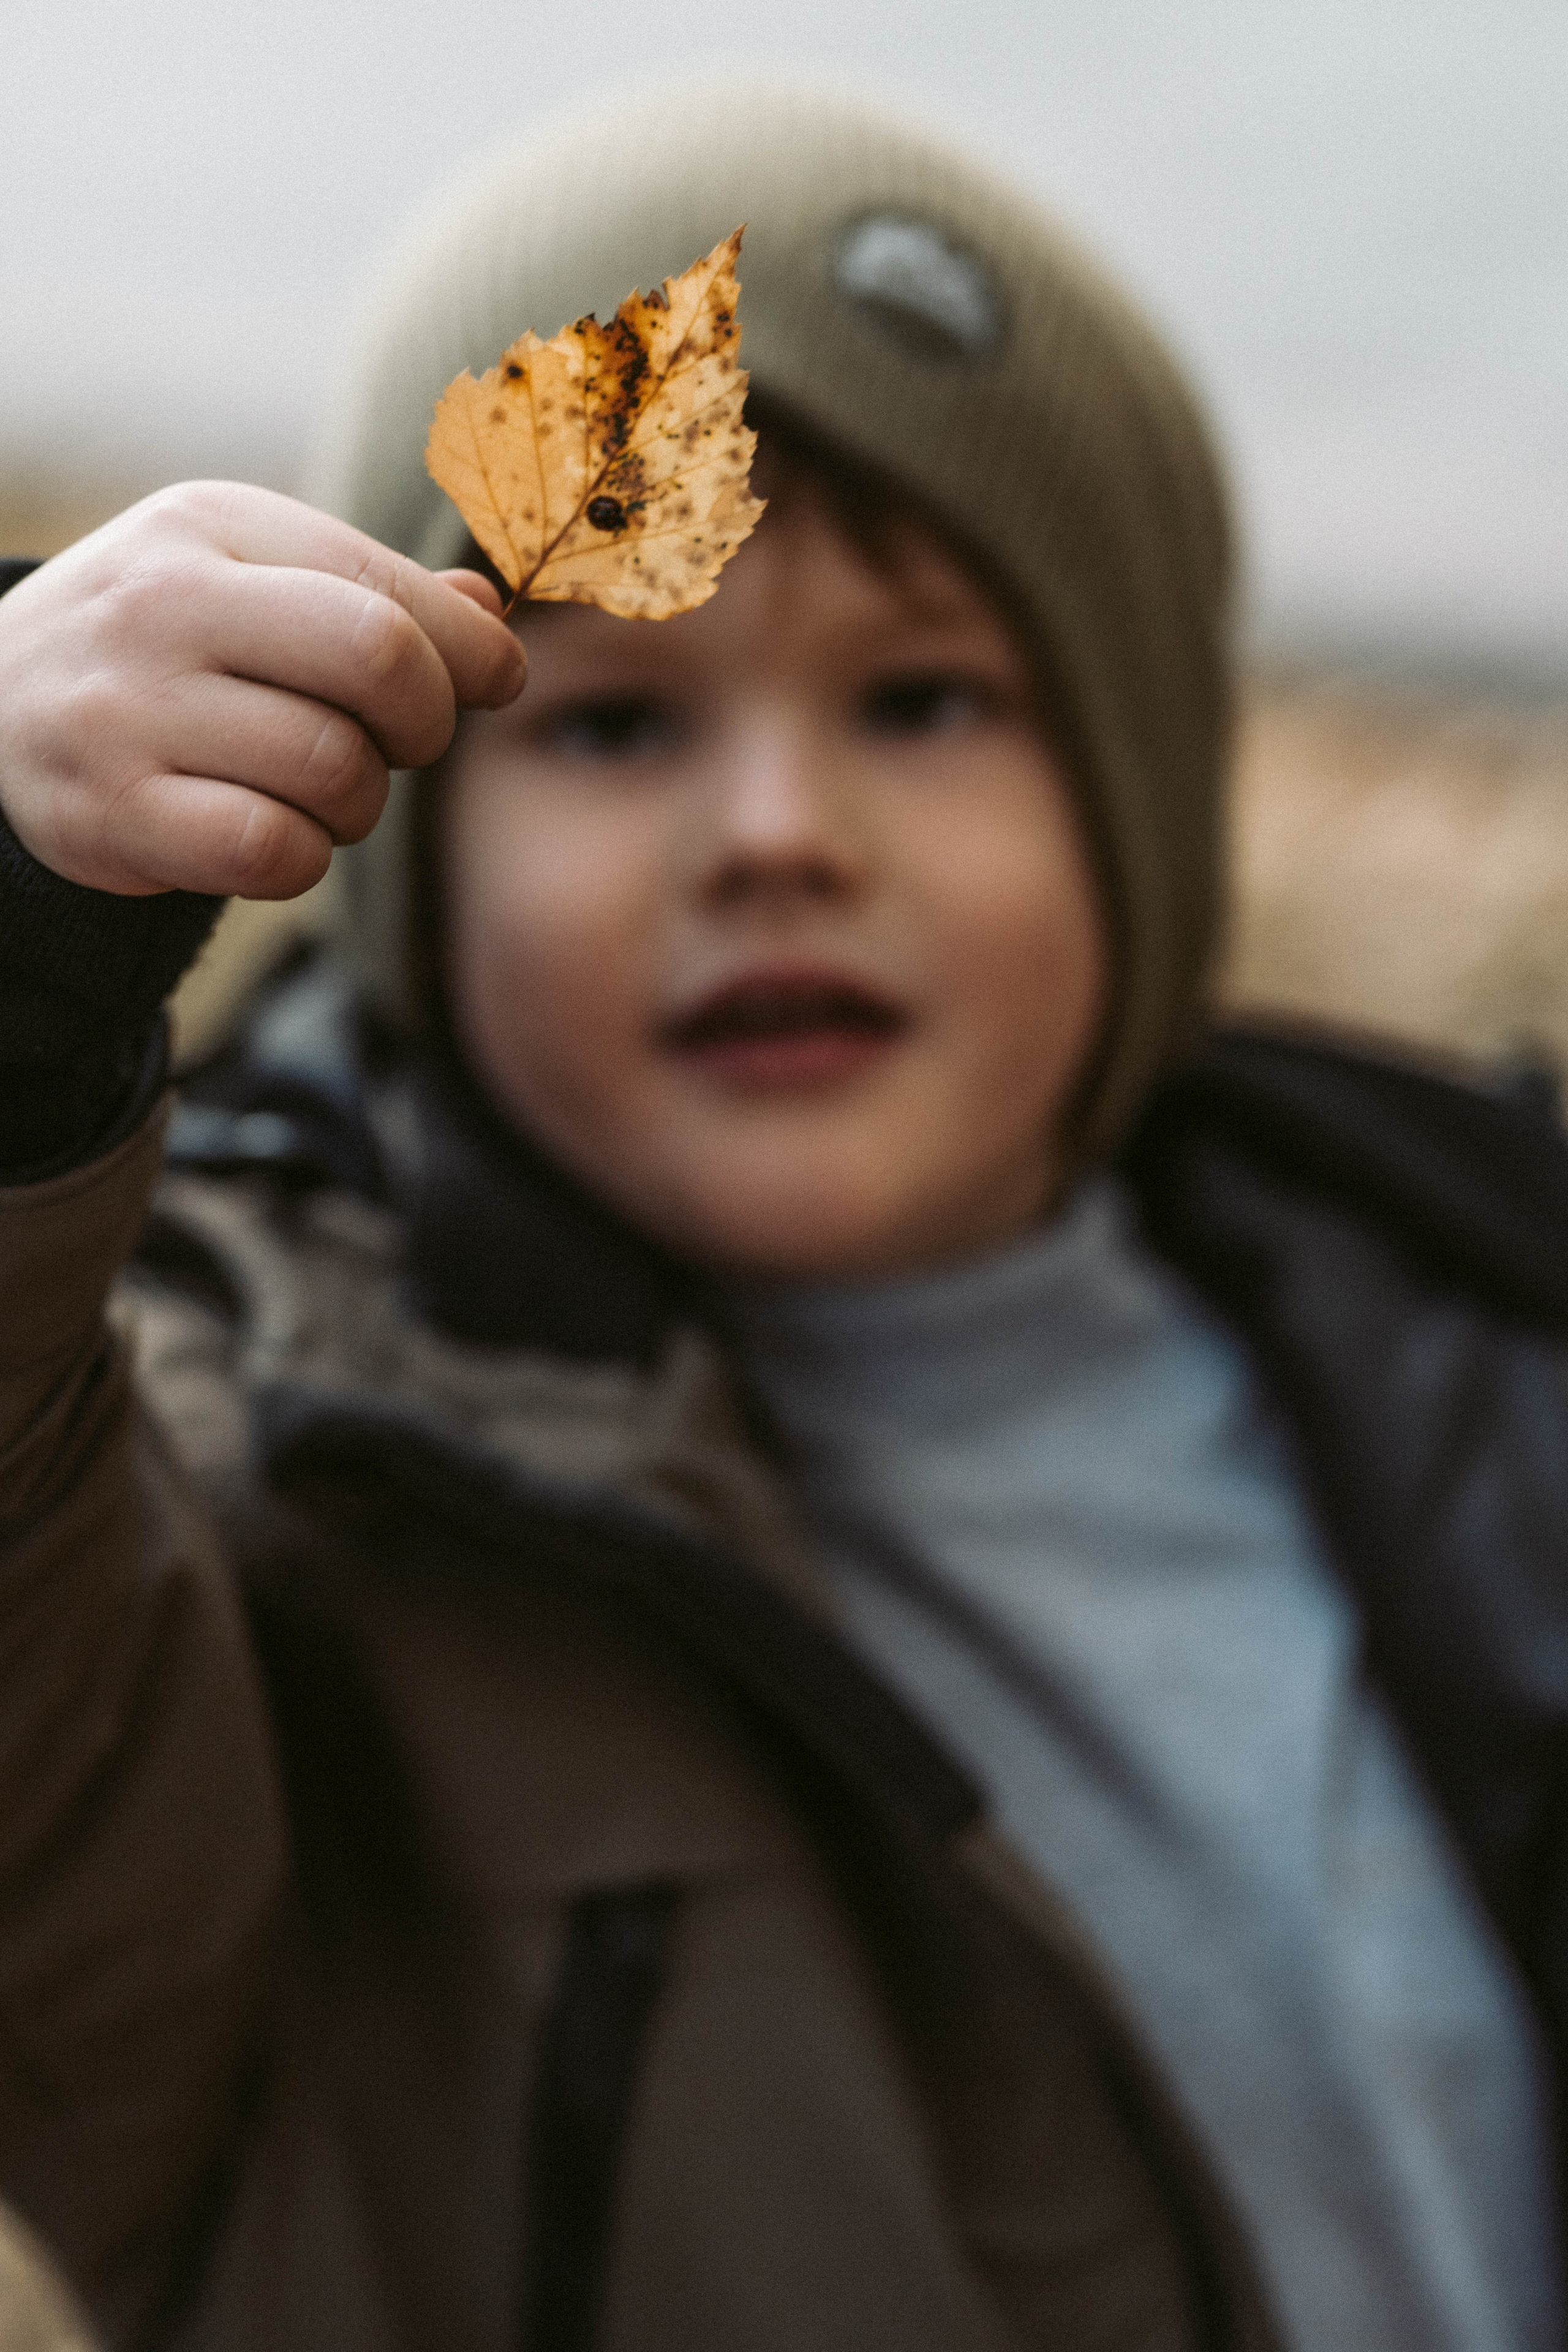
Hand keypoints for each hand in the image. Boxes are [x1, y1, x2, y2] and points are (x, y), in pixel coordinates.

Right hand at [0, 482, 525, 897]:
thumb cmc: (163, 645)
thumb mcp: (250, 577)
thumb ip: (372, 592)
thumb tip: (490, 616)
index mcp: (213, 523)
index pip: (392, 589)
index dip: (472, 654)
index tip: (488, 682)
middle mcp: (164, 603)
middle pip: (381, 664)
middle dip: (424, 723)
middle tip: (398, 744)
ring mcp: (128, 708)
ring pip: (334, 770)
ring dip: (357, 804)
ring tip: (314, 790)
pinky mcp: (111, 811)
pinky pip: (272, 852)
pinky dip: (301, 858)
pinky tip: (271, 834)